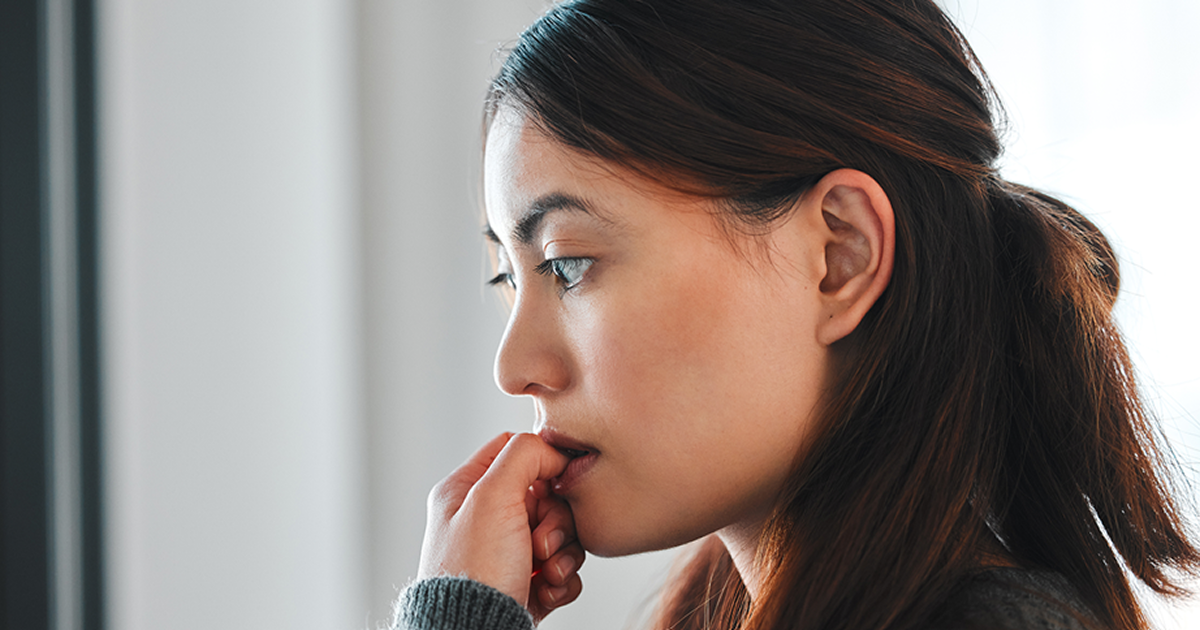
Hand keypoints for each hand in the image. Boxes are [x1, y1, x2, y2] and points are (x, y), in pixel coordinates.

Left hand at [417, 432, 586, 621]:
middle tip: (541, 543)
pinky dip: (562, 580)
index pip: (513, 451)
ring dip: (563, 553)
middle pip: (545, 495)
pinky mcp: (526, 582)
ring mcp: (506, 552)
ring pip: (560, 533)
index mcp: (466, 491)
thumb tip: (550, 450)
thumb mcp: (491, 497)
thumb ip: (522, 456)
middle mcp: (485, 520)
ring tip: (546, 571)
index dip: (542, 462)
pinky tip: (547, 589)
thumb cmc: (474, 573)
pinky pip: (563, 567)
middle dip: (555, 521)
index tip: (554, 482)